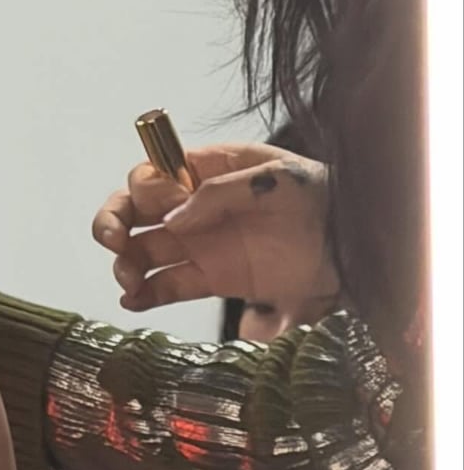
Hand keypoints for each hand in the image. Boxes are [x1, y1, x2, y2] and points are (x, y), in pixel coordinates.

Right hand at [92, 142, 339, 317]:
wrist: (356, 245)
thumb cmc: (322, 197)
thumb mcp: (275, 178)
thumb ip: (220, 192)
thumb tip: (174, 219)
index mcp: (207, 168)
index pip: (152, 174)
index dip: (148, 190)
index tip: (169, 206)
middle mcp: (194, 205)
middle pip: (134, 210)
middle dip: (112, 222)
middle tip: (112, 241)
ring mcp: (202, 243)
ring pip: (144, 249)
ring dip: (125, 262)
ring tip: (129, 282)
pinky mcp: (213, 279)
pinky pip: (169, 285)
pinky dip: (145, 294)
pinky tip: (132, 301)